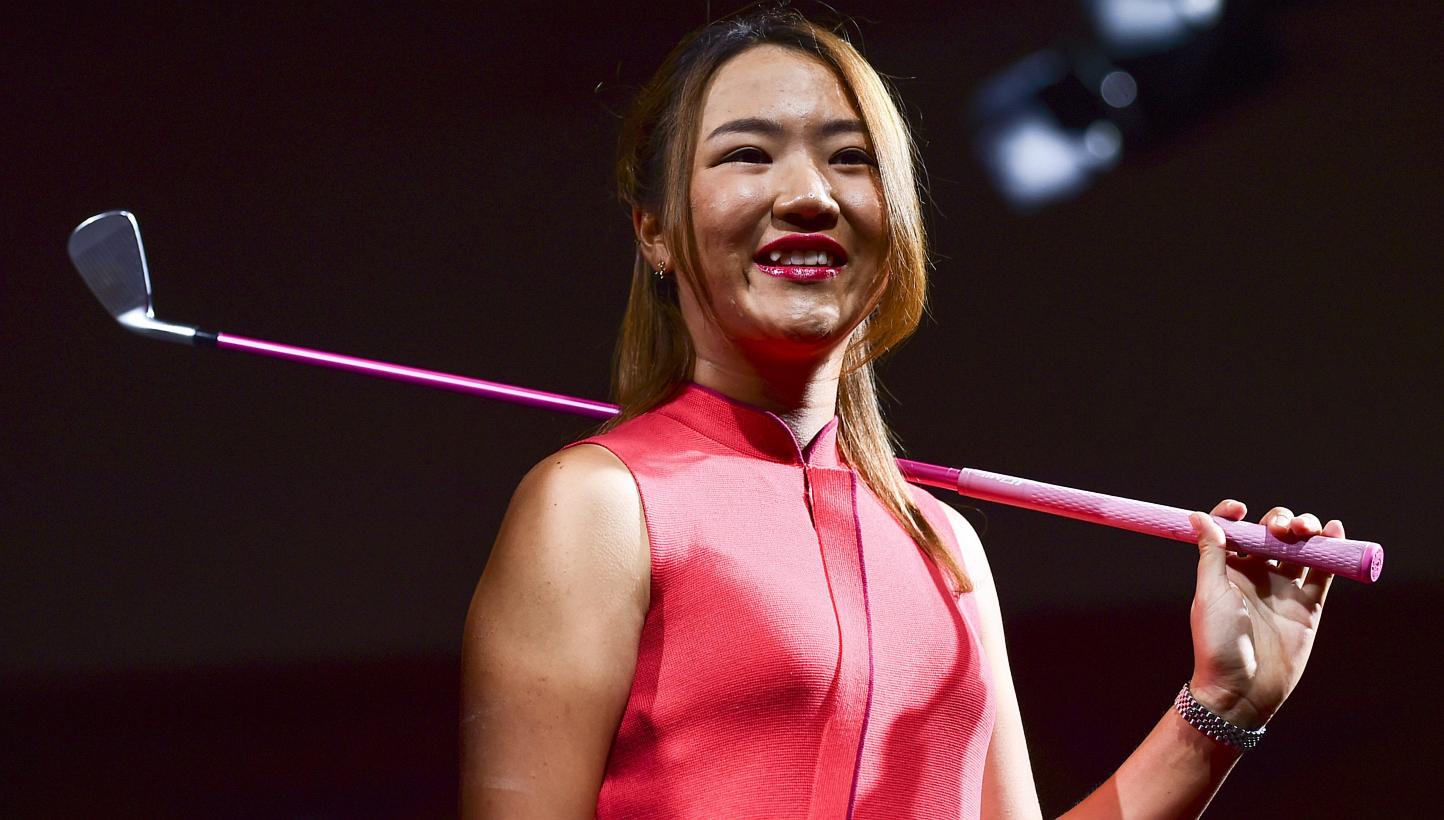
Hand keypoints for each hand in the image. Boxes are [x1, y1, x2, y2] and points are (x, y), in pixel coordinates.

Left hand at [1186, 500, 1336, 729]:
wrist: (1242, 688)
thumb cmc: (1218, 641)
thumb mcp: (1210, 592)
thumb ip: (1211, 553)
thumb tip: (1198, 515)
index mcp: (1227, 569)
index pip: (1233, 531)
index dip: (1234, 515)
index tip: (1239, 509)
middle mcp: (1256, 575)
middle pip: (1272, 535)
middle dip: (1280, 521)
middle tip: (1282, 529)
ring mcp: (1283, 590)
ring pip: (1300, 549)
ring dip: (1306, 531)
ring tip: (1309, 529)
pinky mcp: (1308, 606)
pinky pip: (1323, 574)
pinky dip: (1331, 553)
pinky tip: (1334, 533)